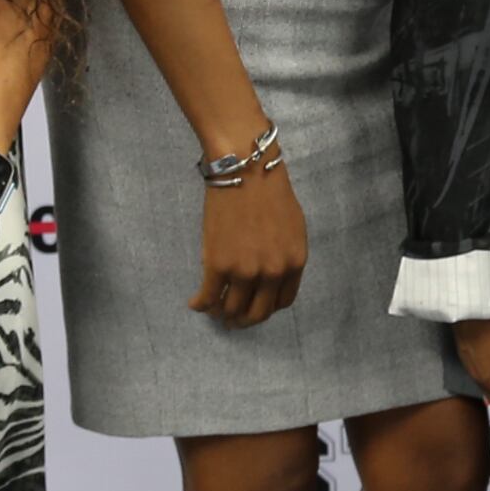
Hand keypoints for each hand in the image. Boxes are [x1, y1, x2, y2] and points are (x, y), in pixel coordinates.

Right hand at [190, 162, 306, 329]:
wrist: (245, 170)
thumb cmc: (270, 191)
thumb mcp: (294, 227)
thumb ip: (286, 254)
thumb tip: (273, 273)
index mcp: (294, 263)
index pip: (282, 302)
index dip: (267, 308)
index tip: (255, 306)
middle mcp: (272, 273)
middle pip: (258, 312)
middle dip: (244, 320)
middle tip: (233, 320)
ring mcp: (245, 272)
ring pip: (232, 309)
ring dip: (221, 314)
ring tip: (213, 310)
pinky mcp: (218, 266)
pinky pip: (208, 296)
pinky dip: (201, 304)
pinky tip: (195, 303)